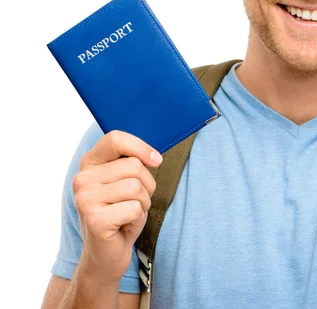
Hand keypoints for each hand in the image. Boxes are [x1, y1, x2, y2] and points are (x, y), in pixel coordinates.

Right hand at [72, 130, 161, 283]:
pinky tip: (124, 226)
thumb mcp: (126, 181)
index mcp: (89, 163)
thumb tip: (155, 157)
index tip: (156, 161)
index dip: (141, 147)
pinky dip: (138, 218)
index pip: (115, 139)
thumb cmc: (121, 213)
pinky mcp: (94, 219)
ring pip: (136, 187)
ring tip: (128, 214)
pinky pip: (135, 208)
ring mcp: (85, 199)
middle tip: (135, 202)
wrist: (106, 254)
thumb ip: (133, 162)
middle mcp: (82, 179)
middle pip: (134, 166)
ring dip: (143, 203)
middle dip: (146, 185)